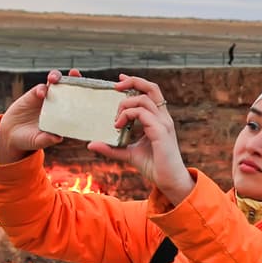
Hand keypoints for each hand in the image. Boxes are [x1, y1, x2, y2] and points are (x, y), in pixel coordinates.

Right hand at [0, 69, 81, 162]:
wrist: (12, 134)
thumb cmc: (30, 139)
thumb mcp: (38, 141)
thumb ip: (47, 139)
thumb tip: (58, 138)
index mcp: (66, 115)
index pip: (79, 103)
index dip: (85, 95)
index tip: (91, 91)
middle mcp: (60, 104)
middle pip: (70, 87)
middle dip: (74, 78)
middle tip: (75, 73)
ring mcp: (48, 98)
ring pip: (55, 82)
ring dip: (56, 77)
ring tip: (53, 79)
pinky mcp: (35, 95)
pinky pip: (40, 88)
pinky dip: (41, 89)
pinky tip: (41, 94)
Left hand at [88, 74, 194, 203]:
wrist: (169, 181)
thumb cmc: (154, 166)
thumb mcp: (129, 154)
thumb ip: (112, 148)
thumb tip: (91, 144)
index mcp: (158, 118)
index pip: (150, 92)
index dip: (135, 82)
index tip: (118, 82)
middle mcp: (163, 117)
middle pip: (152, 87)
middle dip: (133, 81)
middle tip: (115, 86)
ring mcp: (163, 123)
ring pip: (143, 99)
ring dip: (125, 105)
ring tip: (115, 120)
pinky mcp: (161, 131)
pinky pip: (142, 114)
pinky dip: (127, 116)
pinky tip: (118, 126)